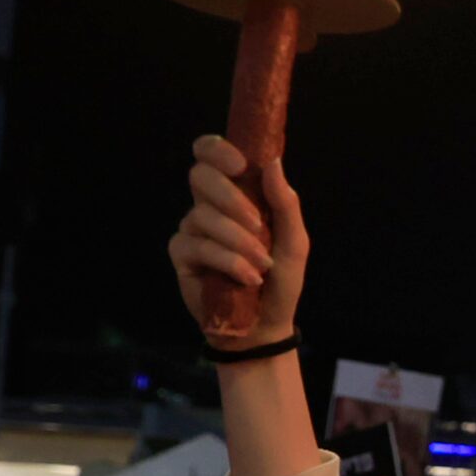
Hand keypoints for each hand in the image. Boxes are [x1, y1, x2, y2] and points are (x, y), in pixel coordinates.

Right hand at [168, 136, 309, 345]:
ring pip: (203, 215)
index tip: (240, 165)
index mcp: (237, 193)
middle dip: (231, 198)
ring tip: (262, 265)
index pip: (211, 154)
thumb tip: (273, 161)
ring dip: (239, 241)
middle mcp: (209, 206)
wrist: (266, 324)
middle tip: (257, 224)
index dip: (217, 150)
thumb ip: (285, 202)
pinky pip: (198, 246)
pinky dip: (228, 261)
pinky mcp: (181, 256)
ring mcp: (192, 230)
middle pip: (200, 176)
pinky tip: (247, 278)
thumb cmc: (281, 280)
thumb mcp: (294, 241)